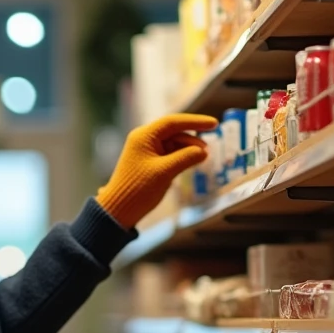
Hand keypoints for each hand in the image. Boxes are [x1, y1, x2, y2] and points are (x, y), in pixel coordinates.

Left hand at [96, 114, 218, 228]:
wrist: (119, 210)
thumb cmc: (138, 189)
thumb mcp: (165, 172)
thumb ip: (186, 158)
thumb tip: (203, 151)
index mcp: (144, 136)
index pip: (173, 122)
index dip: (195, 122)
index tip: (214, 124)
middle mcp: (144, 140)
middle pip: (174, 132)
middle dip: (192, 140)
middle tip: (208, 150)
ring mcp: (146, 151)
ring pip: (173, 144)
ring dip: (188, 150)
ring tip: (202, 158)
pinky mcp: (150, 162)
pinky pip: (169, 154)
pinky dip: (181, 157)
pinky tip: (192, 163)